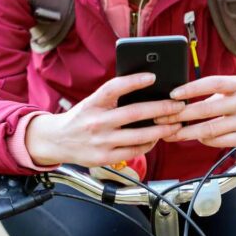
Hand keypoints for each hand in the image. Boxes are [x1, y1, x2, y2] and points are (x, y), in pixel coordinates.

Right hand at [25, 73, 183, 166]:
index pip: (114, 88)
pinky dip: (149, 144)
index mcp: (92, 103)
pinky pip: (134, 151)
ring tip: (175, 123)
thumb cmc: (81, 118)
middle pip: (134, 113)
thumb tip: (145, 90)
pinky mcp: (105, 158)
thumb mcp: (91, 103)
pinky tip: (157, 138)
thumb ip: (112, 98)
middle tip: (178, 104)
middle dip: (161, 108)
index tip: (152, 76)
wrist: (56, 141)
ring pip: (139, 135)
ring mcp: (101, 142)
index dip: (133, 81)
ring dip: (161, 129)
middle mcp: (96, 122)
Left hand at [157, 76, 235, 147]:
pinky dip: (205, 140)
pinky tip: (196, 137)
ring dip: (187, 132)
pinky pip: (221, 141)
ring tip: (171, 133)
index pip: (212, 83)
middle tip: (163, 117)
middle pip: (206, 109)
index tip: (173, 94)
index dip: (191, 88)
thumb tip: (185, 99)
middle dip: (181, 115)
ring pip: (210, 128)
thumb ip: (217, 93)